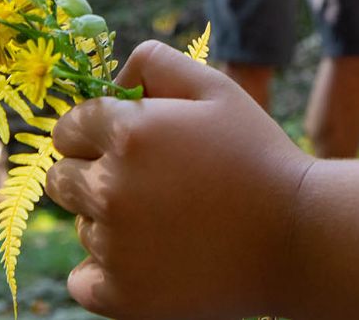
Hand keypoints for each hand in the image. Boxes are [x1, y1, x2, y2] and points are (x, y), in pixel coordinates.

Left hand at [46, 40, 313, 319]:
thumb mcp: (215, 88)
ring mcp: (113, 246)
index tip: (130, 143)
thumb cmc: (257, 155)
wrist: (297, 237)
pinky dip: (105, 270)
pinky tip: (148, 256)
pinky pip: (81, 279)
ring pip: (81, 225)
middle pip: (62, 177)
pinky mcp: (121, 295)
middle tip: (148, 181)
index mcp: (128, 133)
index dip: (97, 130)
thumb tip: (111, 78)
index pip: (70, 127)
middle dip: (92, 172)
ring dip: (109, 220)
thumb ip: (156, 63)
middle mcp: (110, 188)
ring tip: (168, 219)